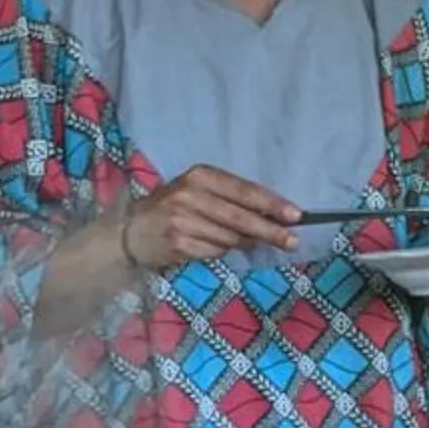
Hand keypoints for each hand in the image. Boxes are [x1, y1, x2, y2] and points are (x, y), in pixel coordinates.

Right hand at [124, 166, 298, 270]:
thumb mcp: (198, 191)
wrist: (132, 230)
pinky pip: (215, 252)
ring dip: (243, 243)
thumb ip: (232, 200)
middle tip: (292, 241)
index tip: (296, 215)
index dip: (272, 204)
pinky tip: (211, 245)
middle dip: (270, 230)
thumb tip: (275, 216)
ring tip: (242, 241)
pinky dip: (220, 251)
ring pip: (230, 238)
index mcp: (200, 175)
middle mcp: (190, 195)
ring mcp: (182, 221)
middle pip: (241, 217)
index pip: (244, 190)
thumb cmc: (173, 207)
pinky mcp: (178, 244)